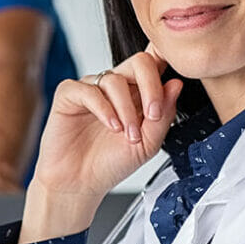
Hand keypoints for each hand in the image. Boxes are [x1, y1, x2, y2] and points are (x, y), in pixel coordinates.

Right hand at [21, 48, 183, 240]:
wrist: (80, 184)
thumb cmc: (111, 164)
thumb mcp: (148, 144)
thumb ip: (164, 114)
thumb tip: (176, 84)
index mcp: (136, 93)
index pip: (154, 63)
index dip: (166, 59)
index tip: (175, 81)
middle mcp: (115, 86)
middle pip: (139, 62)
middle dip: (151, 87)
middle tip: (153, 115)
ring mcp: (91, 88)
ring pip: (115, 80)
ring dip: (126, 109)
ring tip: (128, 134)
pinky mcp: (68, 95)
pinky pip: (88, 90)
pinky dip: (104, 109)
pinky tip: (111, 127)